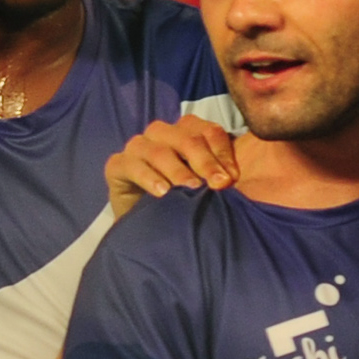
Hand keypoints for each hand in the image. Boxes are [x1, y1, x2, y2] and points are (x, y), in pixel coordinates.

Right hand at [105, 115, 238, 217]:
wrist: (148, 227)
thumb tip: (241, 177)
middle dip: (206, 161)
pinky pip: (130, 165)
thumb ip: (223, 175)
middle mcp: (162, 135)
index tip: (233, 179)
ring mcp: (138, 148)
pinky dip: (147, 177)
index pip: (209, 130)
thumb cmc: (183, 203)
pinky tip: (162, 193)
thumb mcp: (206, 186)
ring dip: (178, 170)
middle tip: (219, 185)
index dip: (222, 152)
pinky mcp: (117, 165)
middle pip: (186, 137)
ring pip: (158, 149)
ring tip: (192, 189)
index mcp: (187, 133)